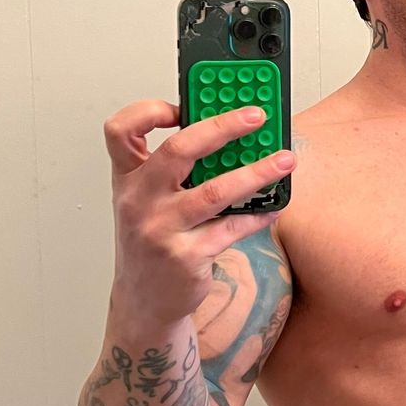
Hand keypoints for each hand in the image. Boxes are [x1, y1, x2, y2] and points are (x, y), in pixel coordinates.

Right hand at [103, 100, 296, 325]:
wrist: (144, 302)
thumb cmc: (151, 242)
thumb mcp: (148, 200)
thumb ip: (175, 168)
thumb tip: (228, 132)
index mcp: (127, 179)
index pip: (121, 131)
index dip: (149, 111)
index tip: (185, 103)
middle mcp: (138, 201)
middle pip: (178, 150)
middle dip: (223, 127)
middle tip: (257, 116)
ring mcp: (160, 230)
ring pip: (215, 191)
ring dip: (256, 172)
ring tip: (285, 160)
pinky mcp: (186, 256)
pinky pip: (232, 227)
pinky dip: (257, 215)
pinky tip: (274, 207)